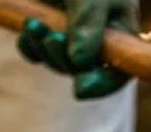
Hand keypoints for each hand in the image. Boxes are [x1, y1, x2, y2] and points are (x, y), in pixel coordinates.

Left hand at [17, 0, 138, 99]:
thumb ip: (89, 23)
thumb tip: (80, 61)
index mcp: (121, 31)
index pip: (121, 71)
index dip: (103, 84)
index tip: (80, 88)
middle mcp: (98, 37)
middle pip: (84, 71)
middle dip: (64, 60)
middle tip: (51, 38)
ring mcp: (71, 33)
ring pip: (59, 62)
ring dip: (44, 50)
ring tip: (35, 25)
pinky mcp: (46, 26)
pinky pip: (38, 52)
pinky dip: (30, 46)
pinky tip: (29, 26)